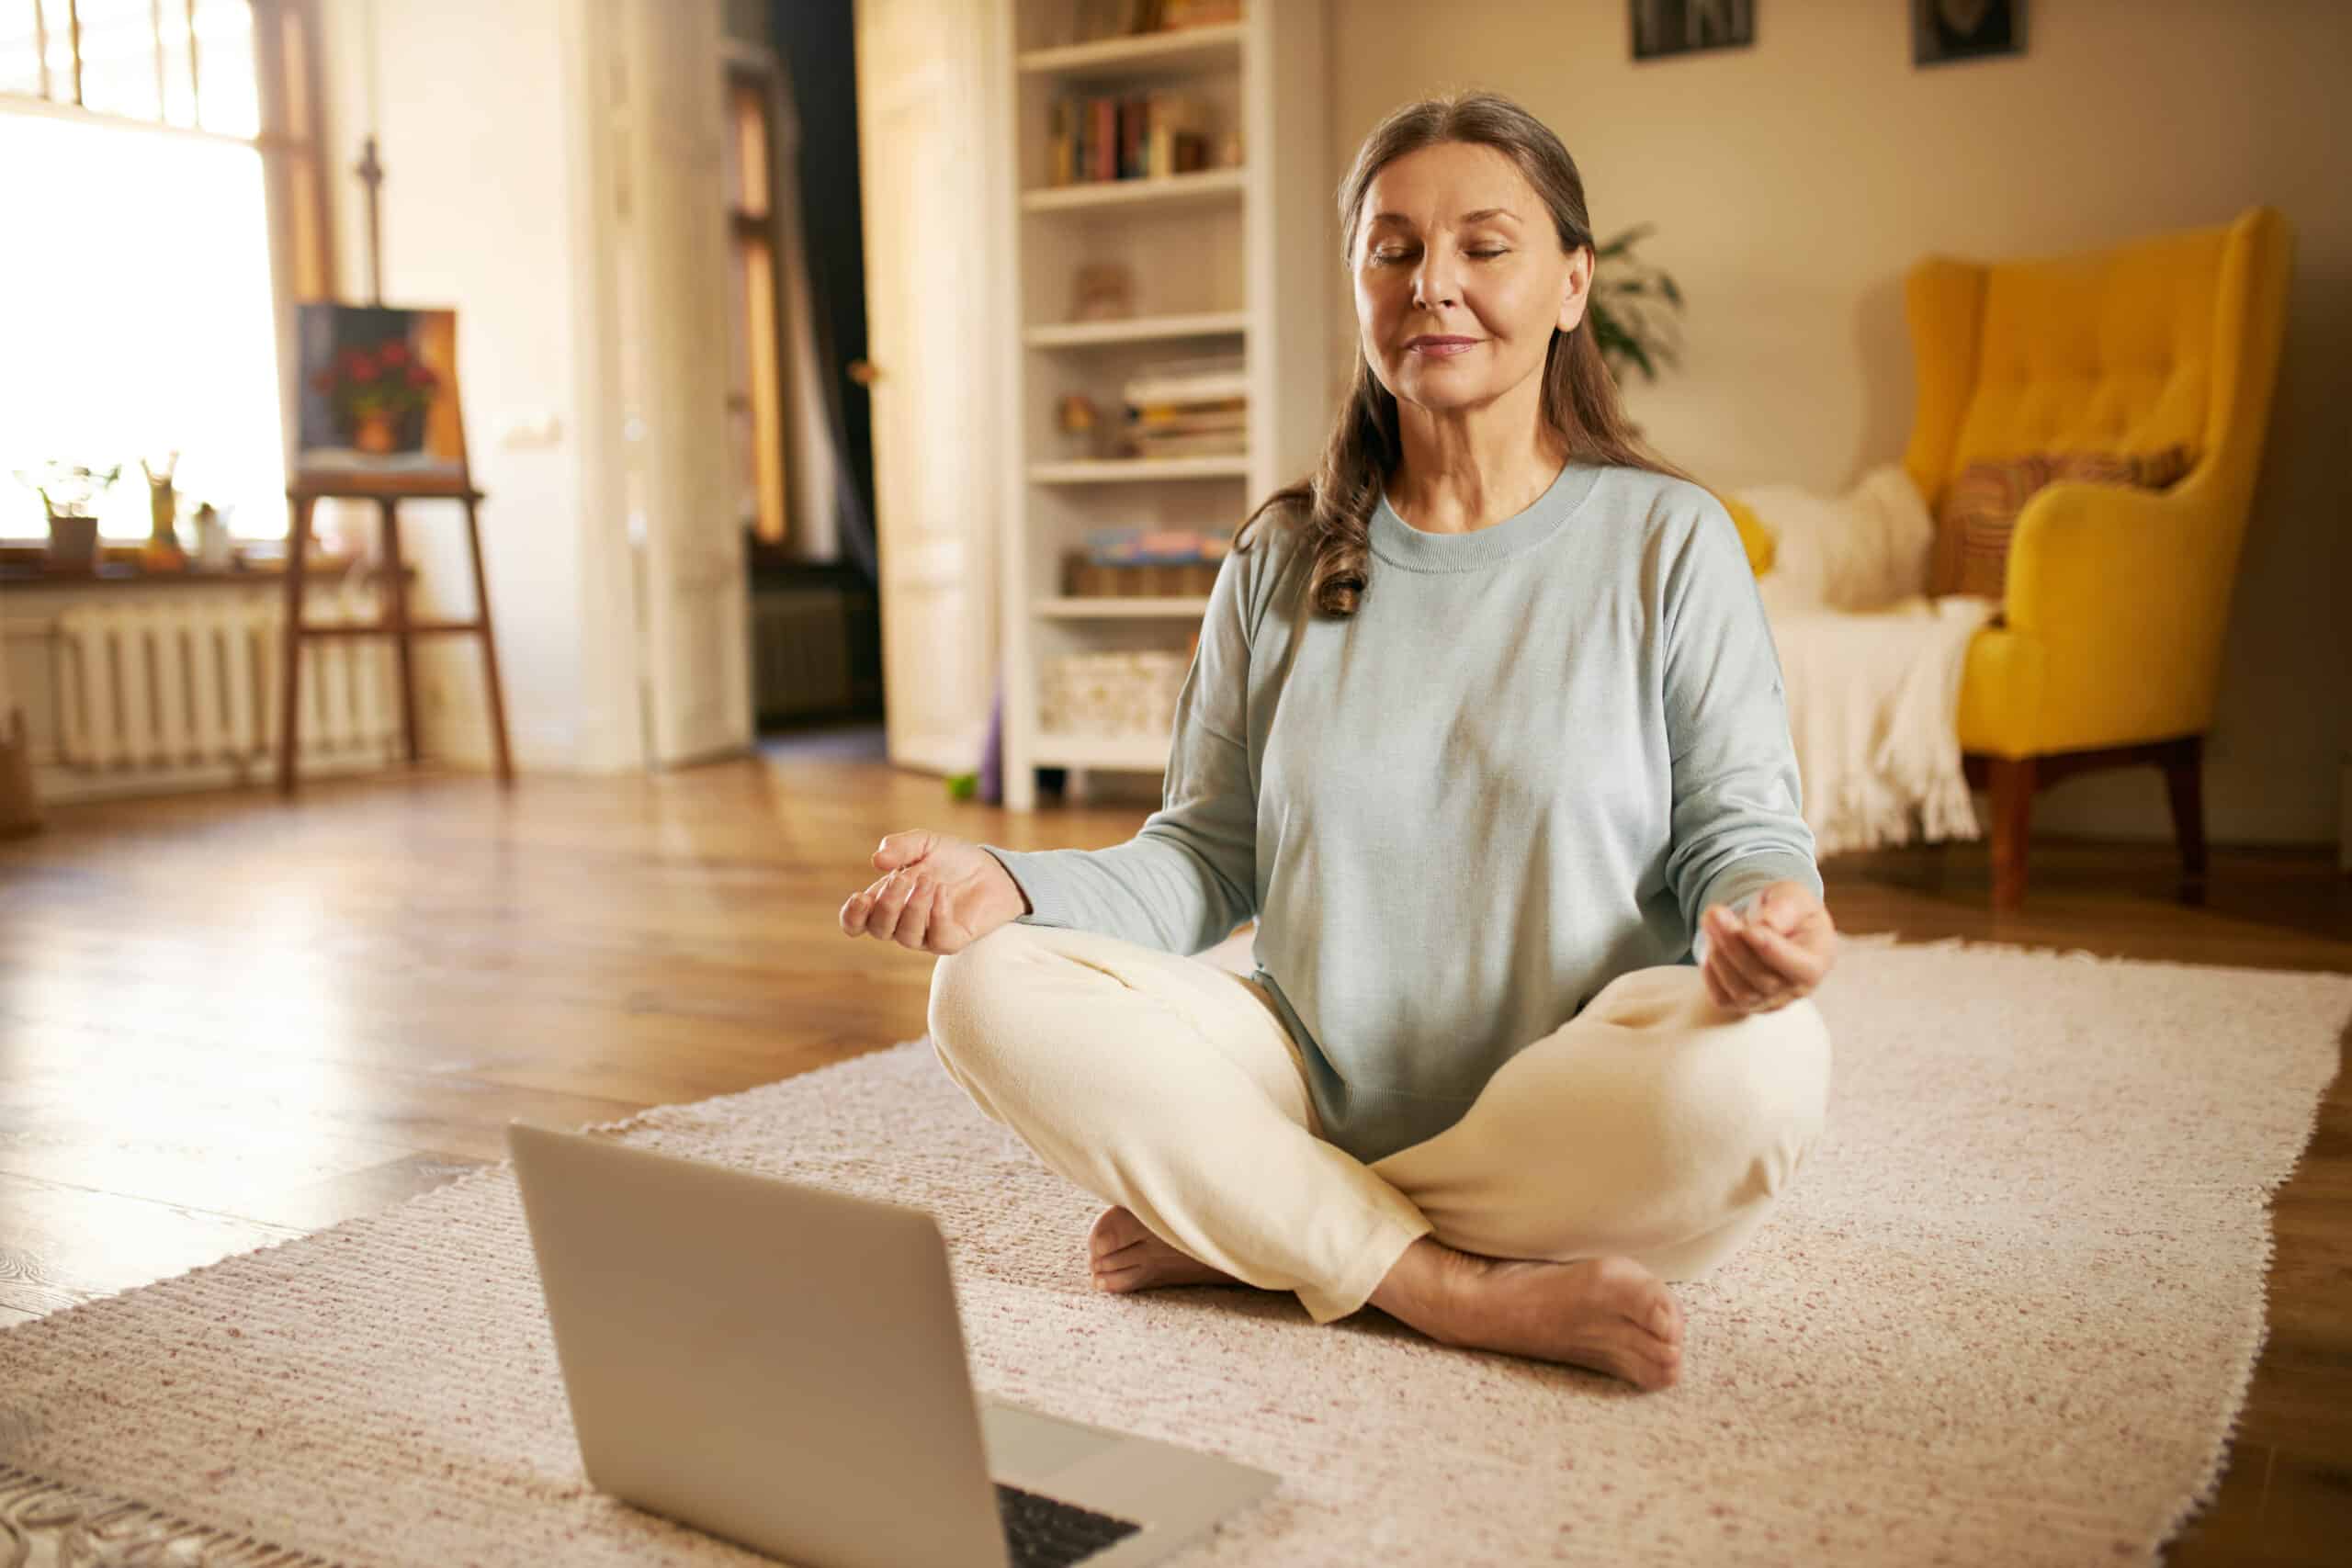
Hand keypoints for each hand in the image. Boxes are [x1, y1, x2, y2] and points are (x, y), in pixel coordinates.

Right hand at [838, 829, 1027, 954]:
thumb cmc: (953, 860)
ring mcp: (927, 935)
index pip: (857, 923)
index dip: (852, 916)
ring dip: (914, 907)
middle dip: (887, 905)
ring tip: (929, 880)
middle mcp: (903, 923)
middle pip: (879, 929)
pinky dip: (937, 914)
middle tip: (903, 879)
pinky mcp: (952, 941)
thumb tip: (877, 860)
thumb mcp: (925, 843)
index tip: (859, 897)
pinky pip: (938, 938)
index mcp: (887, 902)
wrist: (993, 870)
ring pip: (906, 936)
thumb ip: (901, 847)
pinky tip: (943, 891)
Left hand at [1699, 880, 1837, 1013]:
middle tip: (1715, 913)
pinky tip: (1712, 945)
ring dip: (1719, 955)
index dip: (1771, 951)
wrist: (1775, 925)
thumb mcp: (1794, 896)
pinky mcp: (1745, 1005)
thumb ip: (1785, 907)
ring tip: (1711, 921)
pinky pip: (1723, 1000)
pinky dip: (1711, 974)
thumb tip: (1767, 924)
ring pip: (1741, 992)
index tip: (1748, 929)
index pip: (1800, 968)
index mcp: (1817, 962)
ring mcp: (1770, 1001)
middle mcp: (1797, 989)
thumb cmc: (1789, 910)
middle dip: (1734, 945)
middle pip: (1764, 980)